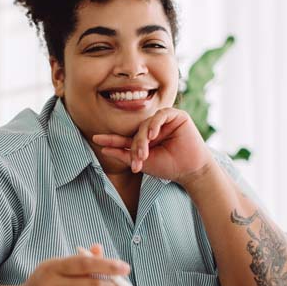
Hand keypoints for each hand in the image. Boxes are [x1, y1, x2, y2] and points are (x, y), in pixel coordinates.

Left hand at [92, 107, 213, 183]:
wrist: (190, 170)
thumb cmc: (168, 167)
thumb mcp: (143, 162)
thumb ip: (124, 154)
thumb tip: (103, 149)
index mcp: (144, 139)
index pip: (125, 138)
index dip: (112, 139)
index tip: (96, 139)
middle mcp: (153, 129)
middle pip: (136, 132)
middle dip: (135, 146)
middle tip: (138, 160)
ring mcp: (164, 122)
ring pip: (146, 124)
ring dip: (143, 139)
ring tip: (145, 153)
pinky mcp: (176, 116)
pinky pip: (161, 115)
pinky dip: (155, 124)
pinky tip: (153, 135)